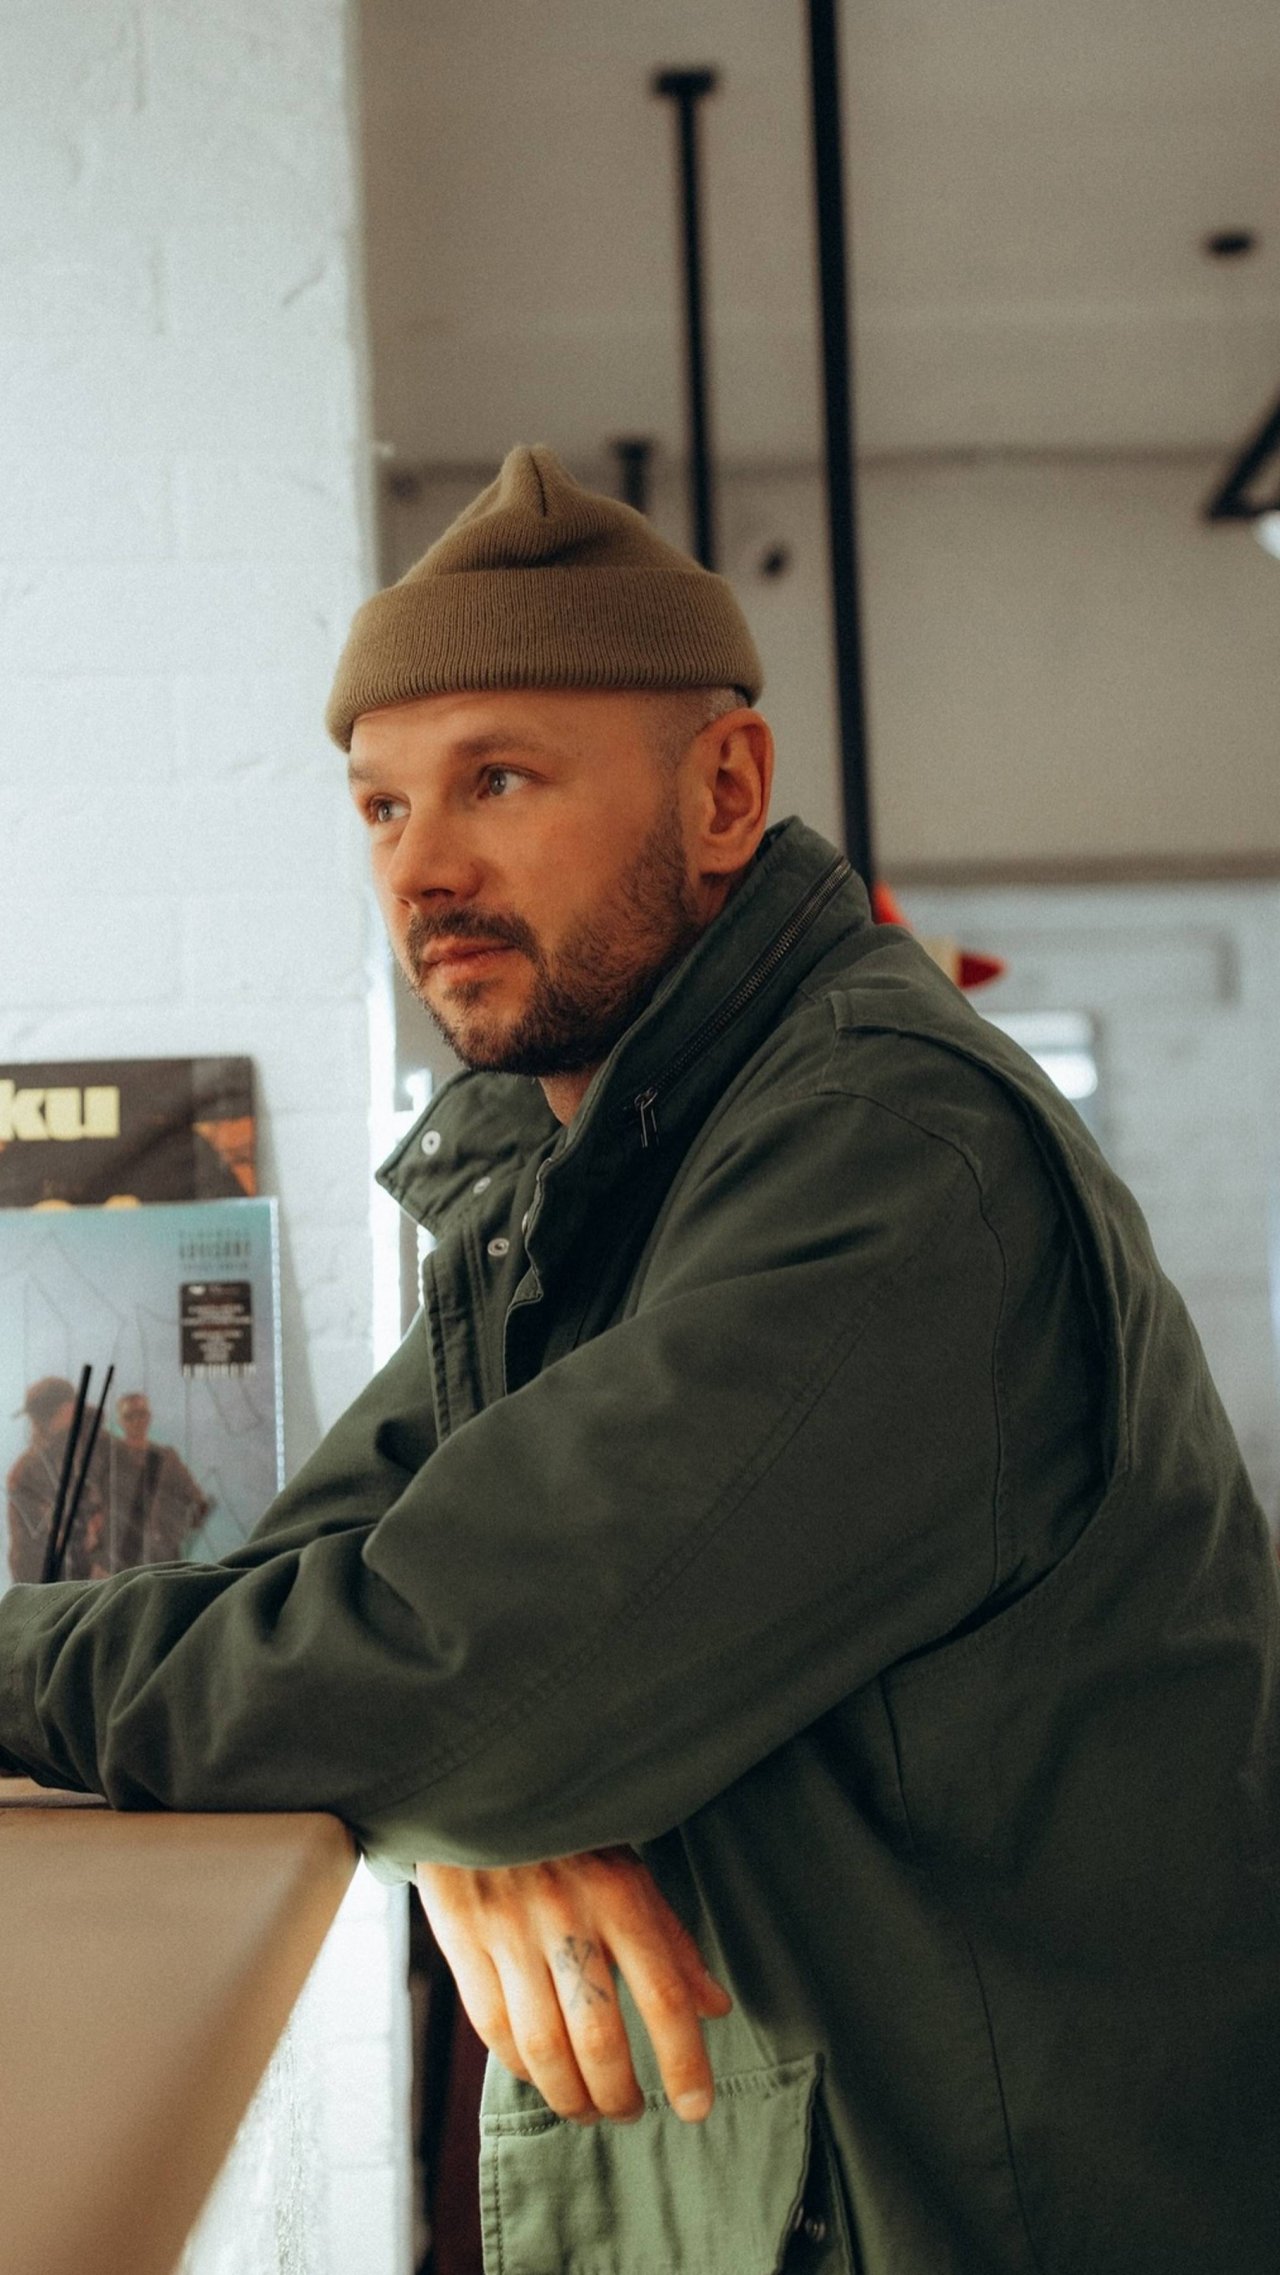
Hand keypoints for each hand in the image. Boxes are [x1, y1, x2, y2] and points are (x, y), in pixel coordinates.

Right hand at [415, 1846, 731, 2125]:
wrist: (484, 1786)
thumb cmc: (570, 1837)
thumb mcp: (630, 1870)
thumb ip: (672, 1942)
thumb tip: (716, 2009)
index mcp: (619, 1894)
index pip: (663, 1996)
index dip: (684, 2063)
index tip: (696, 2108)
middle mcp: (566, 1915)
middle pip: (599, 2039)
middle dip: (619, 2095)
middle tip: (630, 2112)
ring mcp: (510, 1930)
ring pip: (543, 2048)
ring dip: (571, 2098)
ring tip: (589, 2110)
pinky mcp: (463, 1940)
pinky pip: (494, 2029)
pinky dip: (522, 2068)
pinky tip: (541, 2075)